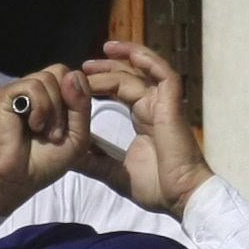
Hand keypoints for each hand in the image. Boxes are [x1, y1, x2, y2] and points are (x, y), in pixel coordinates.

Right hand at [0, 67, 95, 216]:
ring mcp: (18, 91)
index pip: (72, 78)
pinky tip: (33, 126)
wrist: (16, 180)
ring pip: (49, 78)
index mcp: (50, 99)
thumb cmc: (43, 163)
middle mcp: (33, 92)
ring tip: (45, 133)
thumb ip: (82, 106)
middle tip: (57, 132)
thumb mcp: (77, 137)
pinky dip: (40, 108)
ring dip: (54, 109)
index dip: (77, 98)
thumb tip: (74, 75)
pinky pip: (33, 86)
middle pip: (61, 71)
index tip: (69, 128)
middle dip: (67, 102)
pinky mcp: (4, 95)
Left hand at [81, 38, 212, 214]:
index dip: (101, 83)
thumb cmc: (157, 188)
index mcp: (143, 119)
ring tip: (104, 50)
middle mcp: (153, 108)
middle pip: (128, 77)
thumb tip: (67, 157)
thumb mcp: (114, 172)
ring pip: (143, 72)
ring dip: (124, 58)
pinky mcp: (173, 107)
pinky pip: (164, 76)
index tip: (78, 83)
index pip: (120, 91)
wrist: (181, 198)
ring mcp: (164, 106)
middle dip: (107, 68)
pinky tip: (132, 55)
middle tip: (84, 66)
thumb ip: (93, 162)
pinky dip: (149, 62)